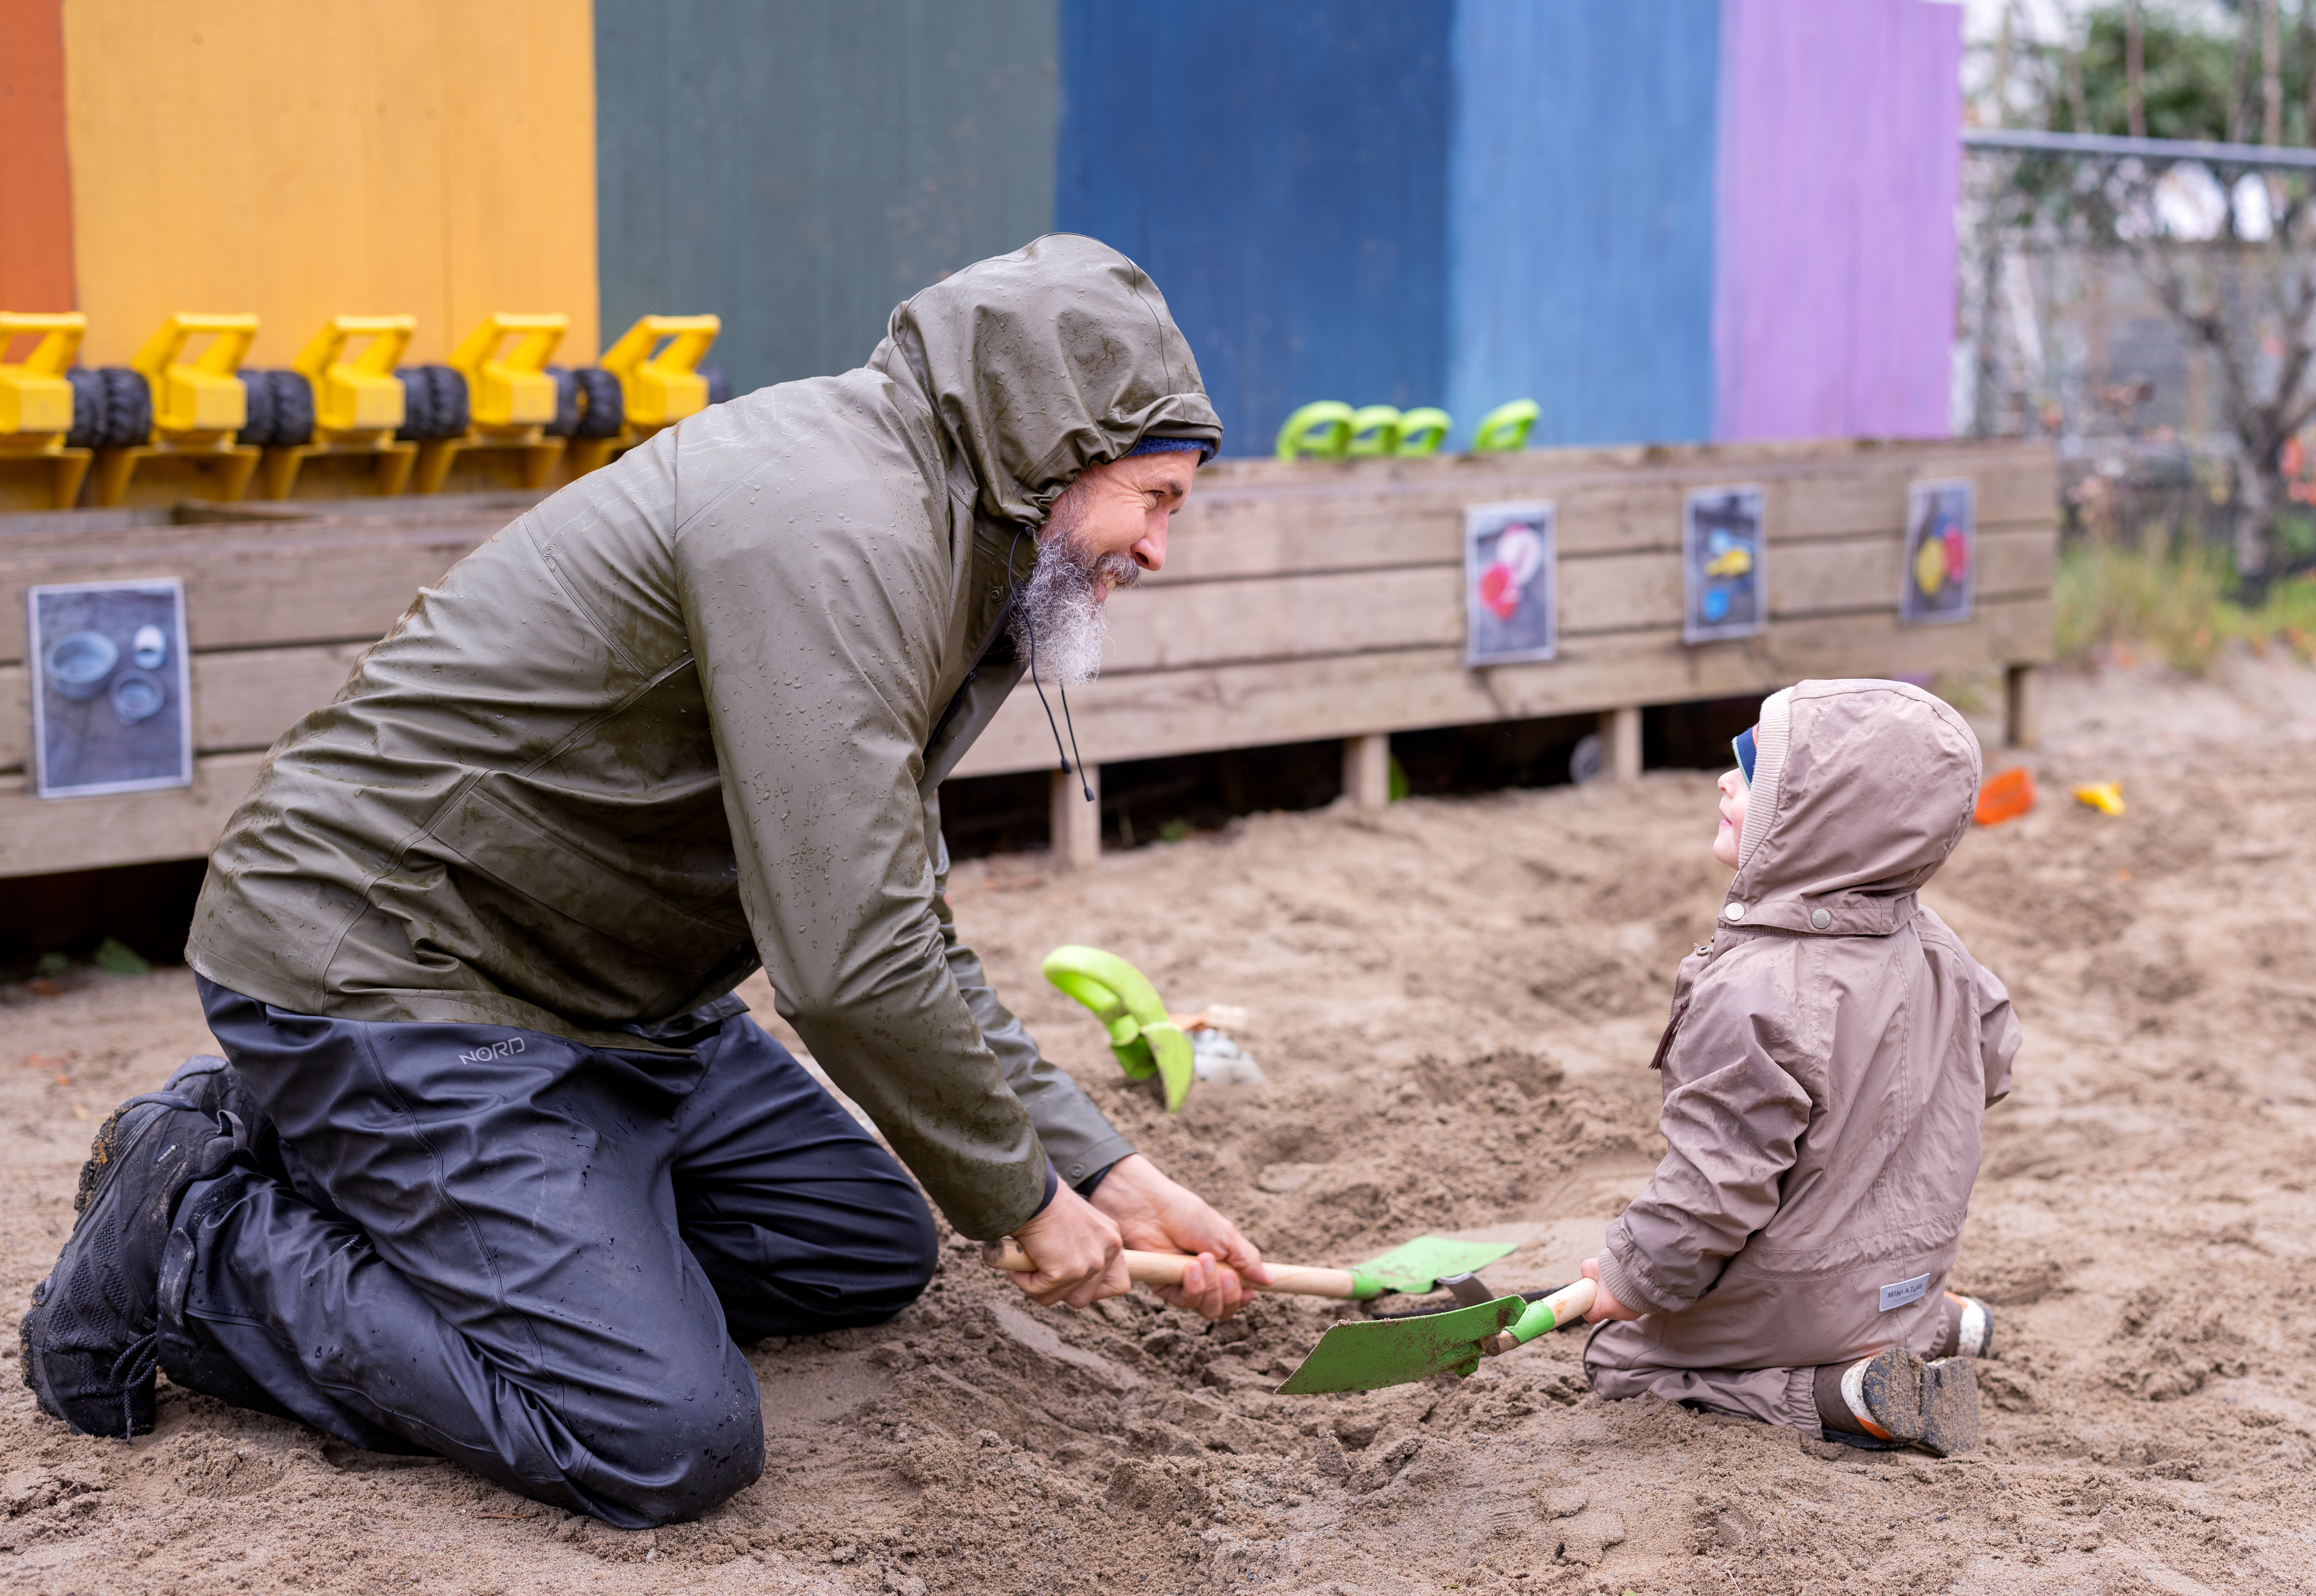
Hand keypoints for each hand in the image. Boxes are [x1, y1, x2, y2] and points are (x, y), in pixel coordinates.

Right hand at [1002, 1182, 1127, 1309]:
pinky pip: (1039, 1292)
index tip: (1070, 1281)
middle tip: (1042, 1268)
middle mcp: (1109, 1250)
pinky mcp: (1069, 1271)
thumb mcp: (1074, 1228)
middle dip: (1059, 1290)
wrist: (1029, 1190)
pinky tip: (1019, 1258)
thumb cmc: (1043, 1204)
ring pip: (1062, 1299)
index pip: (1118, 1284)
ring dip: (1039, 1286)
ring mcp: (1091, 1262)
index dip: (1092, 1290)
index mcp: (1111, 1239)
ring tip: (1028, 1261)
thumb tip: (1067, 1281)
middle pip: (1086, 1298)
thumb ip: (1079, 1252)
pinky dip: (1023, 1279)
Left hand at [1089, 1154, 1270, 1319]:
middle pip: (1225, 1308)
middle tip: (1226, 1274)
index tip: (1250, 1291)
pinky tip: (1190, 1268)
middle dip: (1230, 1294)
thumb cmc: (1188, 1215)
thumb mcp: (1226, 1234)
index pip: (1238, 1295)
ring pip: (1208, 1309)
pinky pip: (1186, 1302)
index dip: (1244, 1298)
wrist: (1152, 1208)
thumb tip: (1269, 1280)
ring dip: (1211, 1288)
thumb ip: (1247, 1260)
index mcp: (1222, 1265)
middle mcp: (1205, 1279)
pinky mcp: (1166, 1288)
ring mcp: (1185, 1285)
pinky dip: (1193, 1287)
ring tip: (1203, 1261)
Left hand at [1579, 1257, 1640, 1322]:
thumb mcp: (1593, 1266)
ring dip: (1617, 1297)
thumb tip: (1586, 1274)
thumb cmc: (1617, 1271)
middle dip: (1604, 1299)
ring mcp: (1632, 1314)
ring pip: (1619, 1307)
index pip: (1591, 1317)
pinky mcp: (1643, 1309)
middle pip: (1606, 1310)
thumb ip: (1586, 1270)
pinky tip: (1631, 1285)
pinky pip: (1632, 1305)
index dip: (1587, 1309)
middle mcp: (1619, 1315)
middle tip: (1605, 1285)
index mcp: (1605, 1309)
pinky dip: (1630, 1297)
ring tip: (1620, 1282)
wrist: (1643, 1270)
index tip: (1587, 1300)